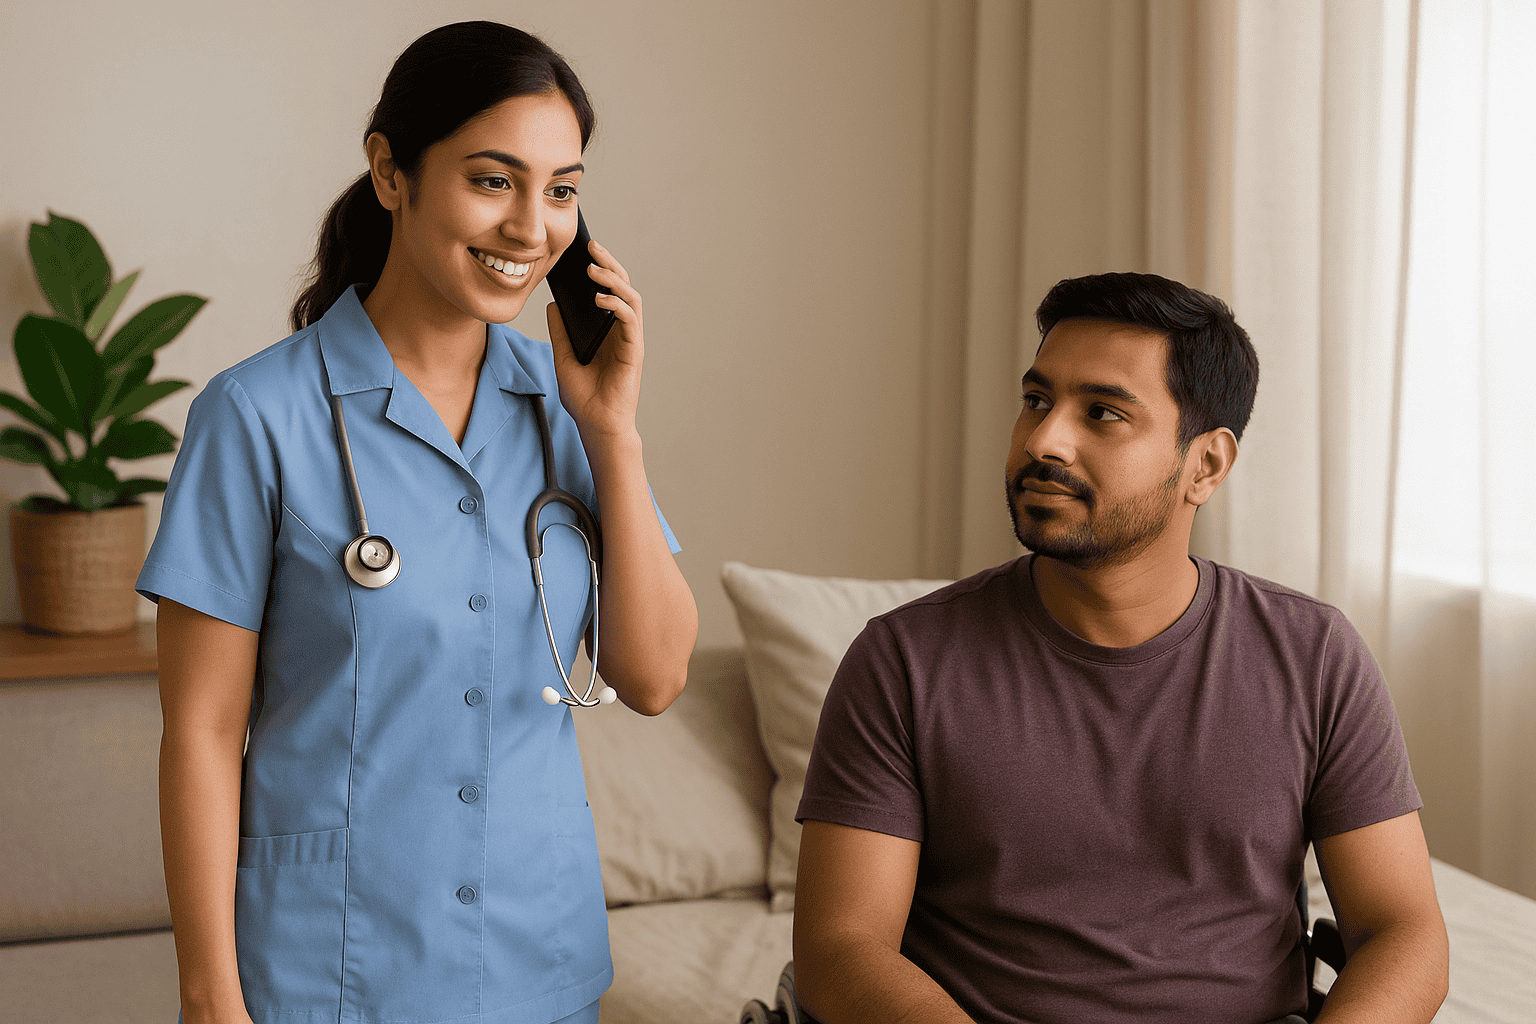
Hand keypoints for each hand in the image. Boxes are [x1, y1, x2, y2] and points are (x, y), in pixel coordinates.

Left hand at [547, 239, 642, 441]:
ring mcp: (629, 340)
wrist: (596, 425)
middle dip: (608, 263)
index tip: (583, 249)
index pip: (607, 290)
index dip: (599, 268)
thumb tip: (553, 304)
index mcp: (607, 330)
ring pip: (630, 297)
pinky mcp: (634, 351)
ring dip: (613, 279)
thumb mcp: (563, 357)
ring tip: (592, 268)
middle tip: (590, 245)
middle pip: (622, 286)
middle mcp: (621, 331)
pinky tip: (599, 298)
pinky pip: (630, 320)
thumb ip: (561, 331)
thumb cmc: (584, 397)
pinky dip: (617, 305)